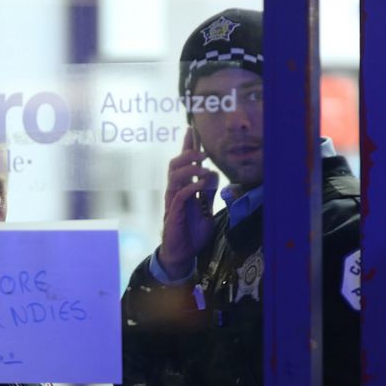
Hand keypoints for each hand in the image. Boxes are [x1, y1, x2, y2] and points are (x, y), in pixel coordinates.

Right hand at [157, 128, 217, 278]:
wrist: (183, 255)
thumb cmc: (192, 233)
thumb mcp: (206, 210)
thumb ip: (208, 194)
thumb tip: (213, 175)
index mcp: (183, 189)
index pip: (183, 163)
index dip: (187, 146)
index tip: (192, 130)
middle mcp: (175, 191)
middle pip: (175, 163)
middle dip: (188, 153)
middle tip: (204, 152)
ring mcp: (172, 201)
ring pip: (174, 175)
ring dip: (190, 168)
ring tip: (204, 168)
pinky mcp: (173, 212)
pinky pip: (180, 193)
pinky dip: (191, 186)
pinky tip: (202, 184)